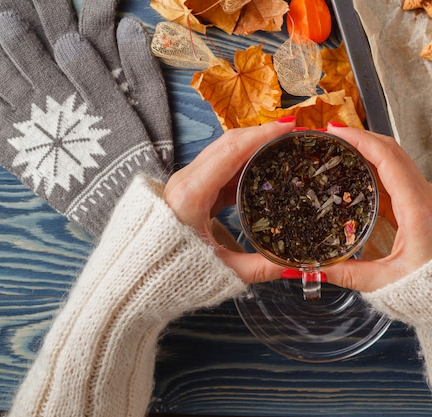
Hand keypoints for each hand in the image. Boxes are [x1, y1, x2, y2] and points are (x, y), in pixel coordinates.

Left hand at [163, 120, 295, 283]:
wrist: (138, 276)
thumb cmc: (172, 273)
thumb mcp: (222, 272)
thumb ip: (259, 268)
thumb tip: (293, 265)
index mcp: (192, 194)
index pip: (231, 151)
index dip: (262, 135)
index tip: (289, 126)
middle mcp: (187, 180)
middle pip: (228, 143)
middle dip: (262, 134)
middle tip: (293, 133)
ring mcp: (187, 182)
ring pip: (224, 152)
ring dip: (254, 146)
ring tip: (284, 146)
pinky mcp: (191, 189)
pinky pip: (221, 168)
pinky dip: (244, 163)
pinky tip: (265, 167)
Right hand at [324, 126, 431, 292]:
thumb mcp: (385, 283)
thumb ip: (348, 274)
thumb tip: (314, 267)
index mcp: (419, 210)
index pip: (389, 159)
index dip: (361, 140)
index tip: (336, 132)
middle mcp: (425, 197)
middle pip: (392, 151)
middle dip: (360, 138)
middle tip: (329, 136)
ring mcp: (424, 198)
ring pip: (394, 160)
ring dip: (367, 149)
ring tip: (338, 148)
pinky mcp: (419, 205)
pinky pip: (395, 176)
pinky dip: (373, 166)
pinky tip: (354, 170)